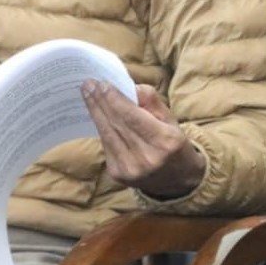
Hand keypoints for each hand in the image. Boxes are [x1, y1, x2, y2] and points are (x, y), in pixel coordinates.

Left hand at [82, 81, 205, 198]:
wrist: (178, 180)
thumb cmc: (174, 144)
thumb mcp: (171, 119)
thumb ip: (151, 101)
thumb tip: (129, 88)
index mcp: (165, 141)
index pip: (133, 116)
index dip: (115, 100)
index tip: (102, 84)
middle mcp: (147, 157)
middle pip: (117, 124)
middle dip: (100, 102)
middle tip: (88, 84)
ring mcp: (130, 169)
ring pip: (107, 134)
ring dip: (96, 113)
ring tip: (88, 95)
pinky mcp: (118, 175)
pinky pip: (106, 145)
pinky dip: (101, 128)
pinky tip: (96, 114)